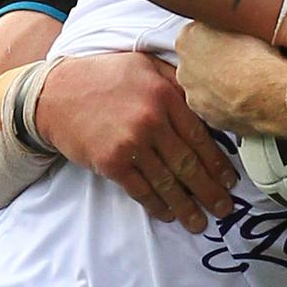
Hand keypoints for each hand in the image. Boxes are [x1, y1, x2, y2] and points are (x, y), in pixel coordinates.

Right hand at [36, 53, 235, 233]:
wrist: (54, 93)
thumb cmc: (105, 76)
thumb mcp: (146, 65)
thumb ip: (177, 80)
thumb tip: (207, 98)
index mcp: (166, 96)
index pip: (201, 136)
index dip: (218, 162)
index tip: (231, 180)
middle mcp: (152, 121)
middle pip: (189, 163)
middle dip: (210, 190)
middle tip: (225, 208)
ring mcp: (131, 144)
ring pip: (167, 181)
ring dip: (186, 205)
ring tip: (199, 222)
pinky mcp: (111, 162)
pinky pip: (140, 190)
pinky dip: (157, 205)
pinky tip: (169, 214)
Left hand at [176, 22, 286, 137]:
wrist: (271, 96)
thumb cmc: (261, 59)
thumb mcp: (247, 23)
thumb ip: (231, 22)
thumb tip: (238, 21)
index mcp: (188, 38)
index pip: (200, 30)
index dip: (221, 33)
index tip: (236, 37)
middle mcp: (184, 68)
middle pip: (198, 59)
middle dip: (217, 59)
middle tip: (244, 58)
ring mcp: (193, 95)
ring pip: (206, 85)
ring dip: (222, 82)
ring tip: (250, 80)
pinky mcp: (208, 117)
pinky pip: (217, 105)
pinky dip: (229, 102)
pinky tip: (249, 97)